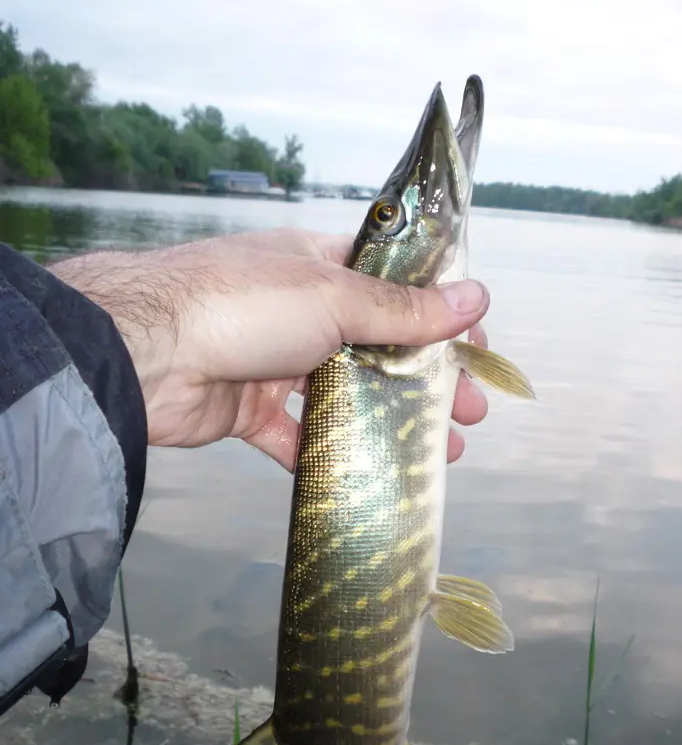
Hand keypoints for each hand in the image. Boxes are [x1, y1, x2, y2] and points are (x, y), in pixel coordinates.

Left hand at [51, 229, 490, 470]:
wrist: (142, 356)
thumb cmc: (240, 305)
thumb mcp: (334, 298)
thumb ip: (404, 310)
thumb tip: (475, 297)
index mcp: (318, 266)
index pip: (394, 284)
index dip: (439, 313)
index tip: (475, 347)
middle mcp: (299, 311)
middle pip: (378, 347)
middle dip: (426, 380)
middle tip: (469, 412)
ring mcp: (273, 363)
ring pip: (346, 396)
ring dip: (391, 422)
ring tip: (440, 452)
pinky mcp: (249, 411)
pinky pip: (297, 438)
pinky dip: (330, 457)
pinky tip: (370, 478)